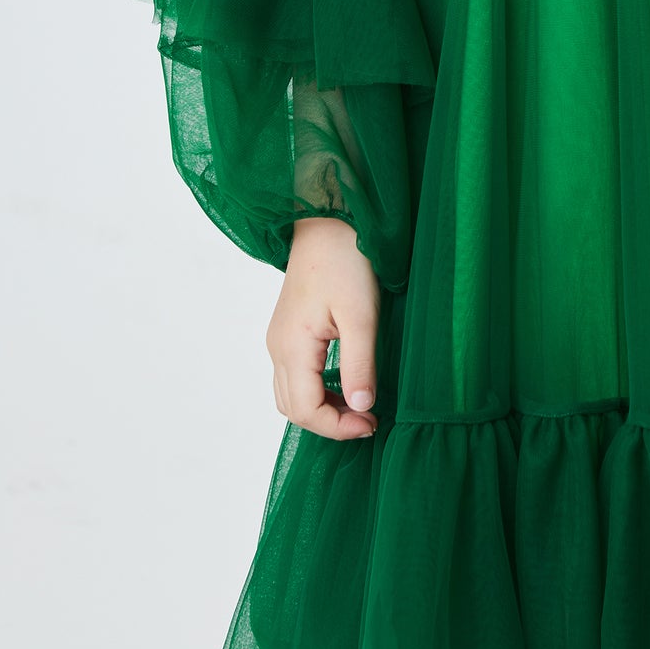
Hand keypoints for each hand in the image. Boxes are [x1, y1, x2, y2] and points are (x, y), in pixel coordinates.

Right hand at [266, 216, 380, 439]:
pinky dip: (315, 391)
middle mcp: (277, 348)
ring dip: (321, 409)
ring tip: (359, 408)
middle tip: (368, 421)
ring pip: (289, 395)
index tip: (372, 424)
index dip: (337, 427)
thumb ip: (360, 364)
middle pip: (293, 408)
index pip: (305, 410)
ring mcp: (278, 339)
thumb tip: (361, 408)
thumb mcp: (361, 315)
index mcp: (292, 347)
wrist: (327, 221)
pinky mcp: (287, 331)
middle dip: (329, 423)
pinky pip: (293, 377)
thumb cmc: (346, 261)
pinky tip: (344, 384)